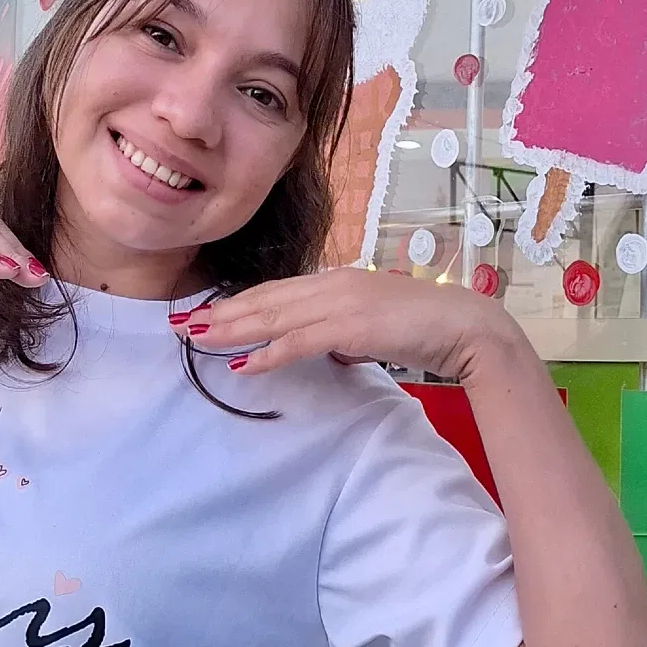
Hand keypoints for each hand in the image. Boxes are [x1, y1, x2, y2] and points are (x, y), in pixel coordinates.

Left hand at [181, 267, 526, 382]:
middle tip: (180, 324)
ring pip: (273, 316)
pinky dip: (267, 353)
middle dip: (220, 313)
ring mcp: (341, 302)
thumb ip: (347, 334)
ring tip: (197, 339)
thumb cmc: (426, 329)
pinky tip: (241, 364)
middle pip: (264, 299)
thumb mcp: (375, 328)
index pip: (276, 291)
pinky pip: (298, 342)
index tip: (205, 313)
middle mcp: (333, 284)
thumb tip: (332, 351)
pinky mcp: (351, 327)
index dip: (238, 302)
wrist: (466, 328)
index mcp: (336, 282)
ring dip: (232, 329)